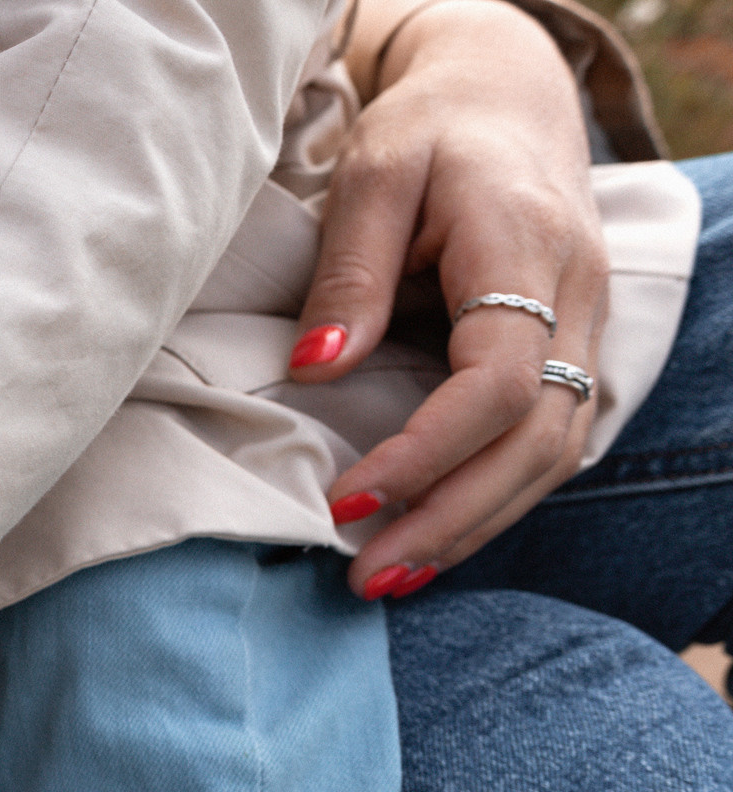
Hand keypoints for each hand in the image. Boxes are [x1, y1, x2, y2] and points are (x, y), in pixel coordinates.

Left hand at [286, 0, 605, 597]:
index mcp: (526, 251)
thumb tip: (317, 368)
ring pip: (553, 454)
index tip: (346, 498)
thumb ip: (348, 274)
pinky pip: (548, 445)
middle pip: (536, 438)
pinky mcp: (573, 352)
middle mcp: (579, 298)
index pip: (495, 381)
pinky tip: (433, 542)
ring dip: (473, 527)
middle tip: (364, 576)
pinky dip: (493, 501)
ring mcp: (587, 329)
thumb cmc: (430, 132)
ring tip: (388, 578)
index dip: (427, 453)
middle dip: (451, 519)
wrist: (505, 99)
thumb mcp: (375, 176)